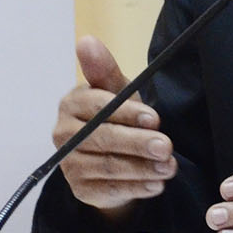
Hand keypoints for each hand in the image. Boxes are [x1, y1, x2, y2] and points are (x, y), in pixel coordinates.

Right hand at [54, 35, 176, 213]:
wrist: (108, 155)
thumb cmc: (114, 115)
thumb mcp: (116, 90)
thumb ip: (104, 68)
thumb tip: (86, 41)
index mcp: (71, 104)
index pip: (98, 108)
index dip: (127, 114)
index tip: (154, 118)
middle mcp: (63, 134)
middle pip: (103, 139)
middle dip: (138, 144)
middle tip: (167, 147)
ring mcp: (69, 165)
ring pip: (109, 167)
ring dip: (143, 168)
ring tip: (169, 167)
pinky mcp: (80, 189)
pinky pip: (110, 190)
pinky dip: (136, 188)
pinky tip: (156, 185)